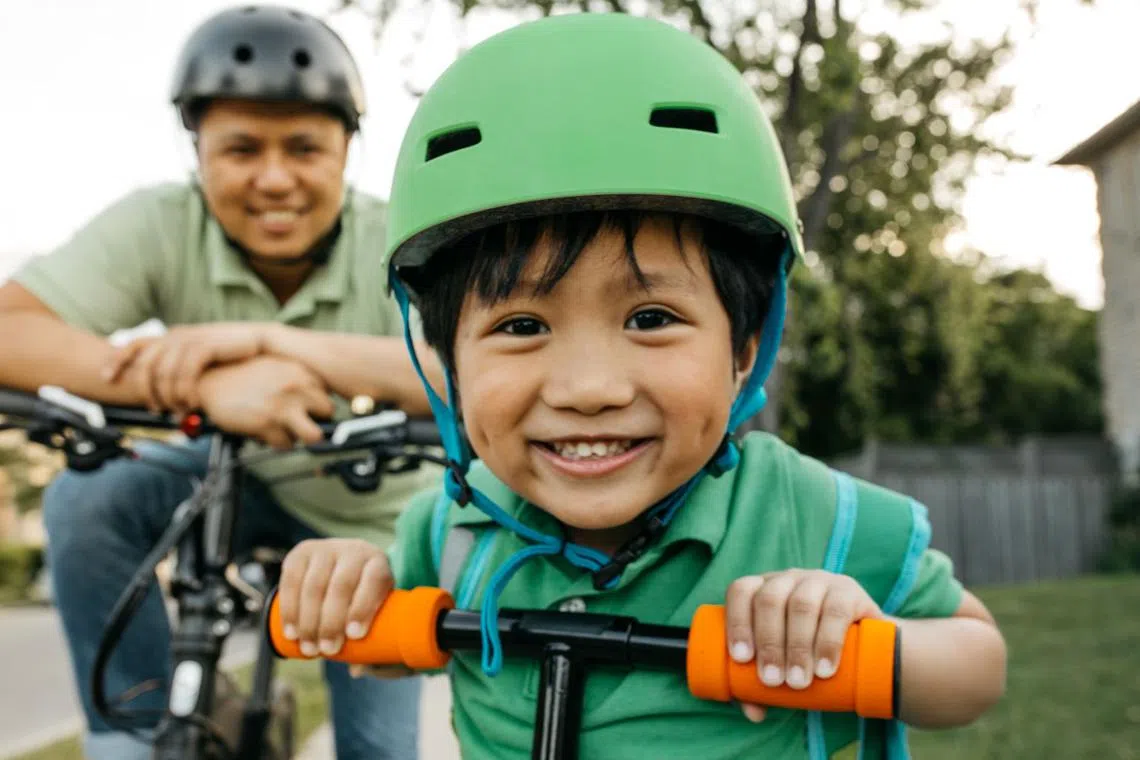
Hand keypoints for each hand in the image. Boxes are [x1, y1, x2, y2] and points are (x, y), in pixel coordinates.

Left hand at [103, 323, 267, 412]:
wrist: (259, 342)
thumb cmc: (230, 355)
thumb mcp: (199, 360)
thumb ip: (179, 369)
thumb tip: (163, 390)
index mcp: (171, 336)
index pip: (134, 344)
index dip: (116, 360)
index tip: (106, 378)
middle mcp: (176, 335)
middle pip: (145, 363)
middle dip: (146, 390)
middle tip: (155, 409)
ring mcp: (191, 339)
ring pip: (165, 372)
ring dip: (169, 396)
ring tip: (177, 411)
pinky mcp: (206, 345)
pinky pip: (186, 373)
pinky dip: (186, 391)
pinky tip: (192, 403)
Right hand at [197, 356, 333, 447]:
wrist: (209, 382)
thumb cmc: (240, 376)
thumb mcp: (274, 367)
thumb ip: (297, 380)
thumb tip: (318, 400)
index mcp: (300, 370)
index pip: (327, 394)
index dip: (317, 405)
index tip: (310, 411)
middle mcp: (297, 386)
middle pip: (327, 414)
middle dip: (315, 421)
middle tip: (298, 422)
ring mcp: (284, 405)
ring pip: (314, 435)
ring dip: (300, 437)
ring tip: (286, 432)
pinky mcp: (269, 423)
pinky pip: (286, 445)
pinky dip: (277, 443)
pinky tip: (265, 432)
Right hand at [277, 538, 393, 659]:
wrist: (342, 566)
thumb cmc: (363, 598)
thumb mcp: (377, 612)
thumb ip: (374, 641)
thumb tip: (358, 670)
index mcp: (378, 564)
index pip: (374, 581)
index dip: (364, 607)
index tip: (354, 636)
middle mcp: (354, 550)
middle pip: (341, 586)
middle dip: (331, 622)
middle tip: (327, 651)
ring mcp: (326, 548)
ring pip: (314, 585)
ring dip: (309, 621)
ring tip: (308, 648)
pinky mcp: (301, 552)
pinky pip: (291, 580)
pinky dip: (290, 609)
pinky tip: (291, 632)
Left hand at [724, 569, 882, 722]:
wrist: (864, 644)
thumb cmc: (808, 652)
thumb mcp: (784, 663)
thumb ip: (762, 687)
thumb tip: (753, 713)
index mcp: (764, 588)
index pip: (741, 592)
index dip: (737, 622)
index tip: (741, 659)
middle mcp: (789, 579)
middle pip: (770, 600)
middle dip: (769, 643)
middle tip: (773, 681)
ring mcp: (819, 581)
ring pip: (801, 605)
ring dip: (797, 646)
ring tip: (798, 682)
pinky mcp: (849, 592)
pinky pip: (835, 611)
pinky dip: (828, 642)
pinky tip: (825, 668)